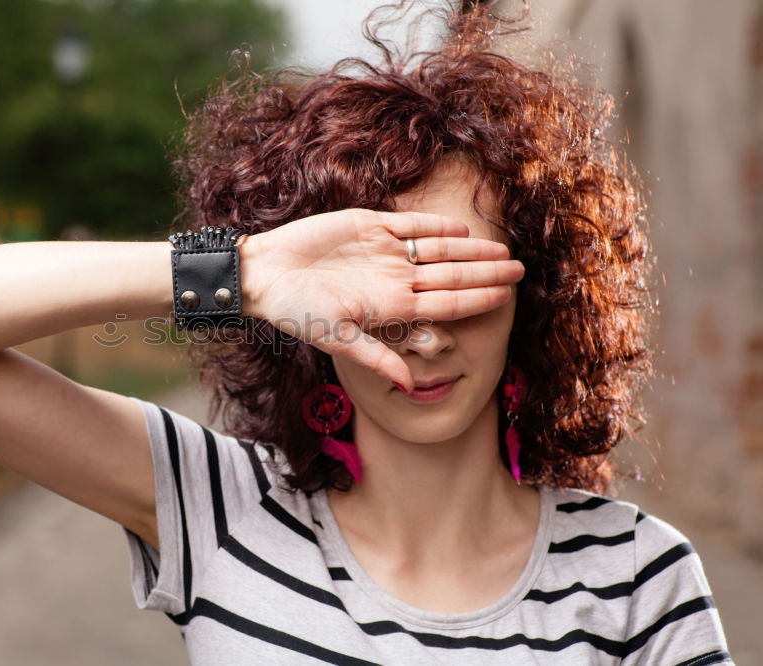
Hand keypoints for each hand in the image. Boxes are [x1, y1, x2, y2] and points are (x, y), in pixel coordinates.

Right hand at [239, 208, 524, 391]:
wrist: (265, 273)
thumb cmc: (295, 309)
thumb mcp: (335, 338)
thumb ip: (375, 357)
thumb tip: (410, 385)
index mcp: (392, 306)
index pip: (447, 302)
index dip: (479, 297)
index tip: (509, 296)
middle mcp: (394, 279)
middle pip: (451, 274)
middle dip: (487, 272)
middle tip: (522, 268)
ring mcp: (384, 252)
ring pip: (438, 248)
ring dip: (470, 247)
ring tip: (502, 247)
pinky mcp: (368, 225)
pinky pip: (409, 224)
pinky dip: (434, 225)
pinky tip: (460, 226)